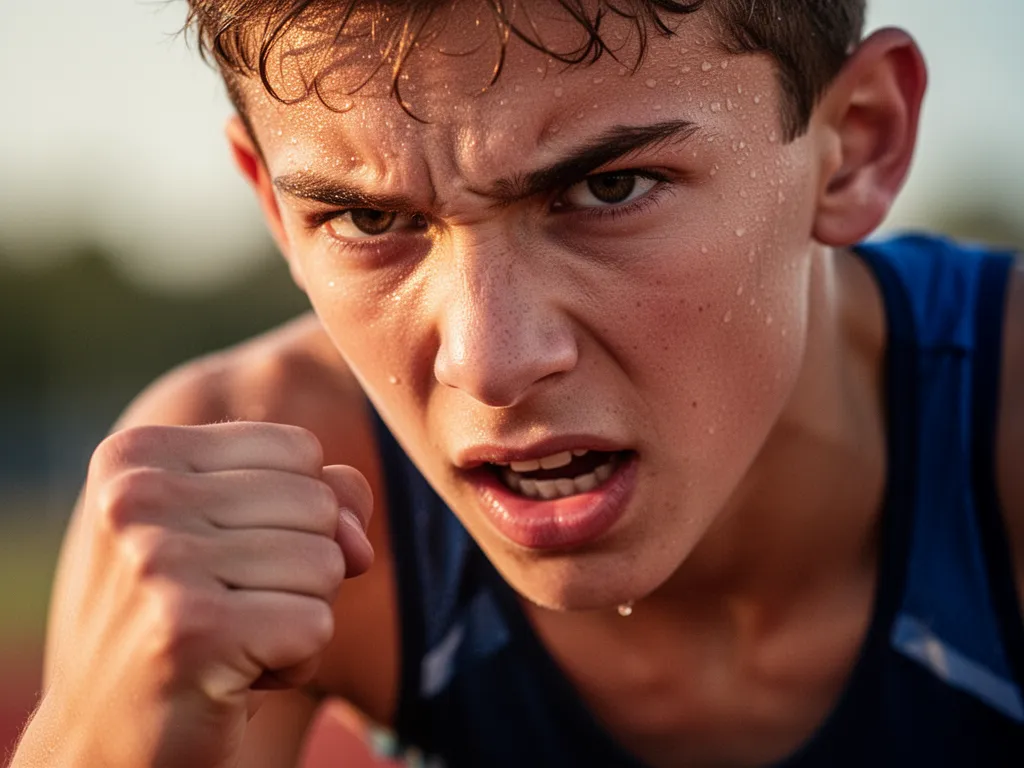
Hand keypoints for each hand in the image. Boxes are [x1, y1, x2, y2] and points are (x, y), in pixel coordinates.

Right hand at [27, 422, 372, 767]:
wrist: (107, 743)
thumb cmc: (189, 624)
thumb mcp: (243, 537)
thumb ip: (320, 499)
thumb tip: (357, 543)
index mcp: (139, 455)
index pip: (299, 448)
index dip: (294, 513)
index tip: (227, 559)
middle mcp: (135, 496)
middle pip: (318, 503)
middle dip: (300, 568)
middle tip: (228, 610)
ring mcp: (156, 562)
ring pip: (327, 563)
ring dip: (298, 617)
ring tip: (230, 643)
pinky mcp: (190, 631)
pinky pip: (317, 625)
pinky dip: (297, 663)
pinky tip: (234, 680)